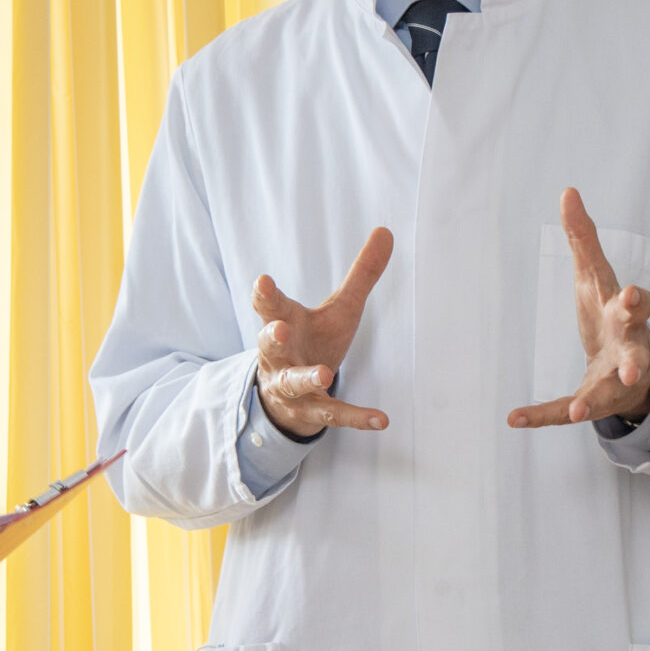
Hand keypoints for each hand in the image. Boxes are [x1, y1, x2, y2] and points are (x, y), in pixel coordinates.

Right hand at [253, 226, 393, 435]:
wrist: (291, 397)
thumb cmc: (314, 341)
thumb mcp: (340, 308)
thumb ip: (361, 274)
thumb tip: (387, 231)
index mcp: (284, 322)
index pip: (269, 306)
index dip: (265, 295)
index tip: (263, 281)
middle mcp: (279, 355)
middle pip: (269, 344)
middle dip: (272, 337)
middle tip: (278, 329)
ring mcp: (290, 386)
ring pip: (292, 382)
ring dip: (305, 377)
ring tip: (323, 374)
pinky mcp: (310, 411)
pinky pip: (332, 415)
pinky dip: (356, 417)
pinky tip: (381, 419)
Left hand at [507, 190, 649, 429]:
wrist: (632, 372)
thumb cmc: (610, 313)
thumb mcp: (596, 275)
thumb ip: (583, 237)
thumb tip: (568, 191)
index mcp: (626, 313)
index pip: (637, 304)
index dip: (637, 300)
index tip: (631, 295)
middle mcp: (628, 347)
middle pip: (635, 351)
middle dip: (634, 356)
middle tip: (634, 368)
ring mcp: (613, 379)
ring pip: (609, 390)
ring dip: (596, 398)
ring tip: (583, 407)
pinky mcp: (593, 400)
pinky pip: (566, 411)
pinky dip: (542, 416)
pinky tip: (515, 418)